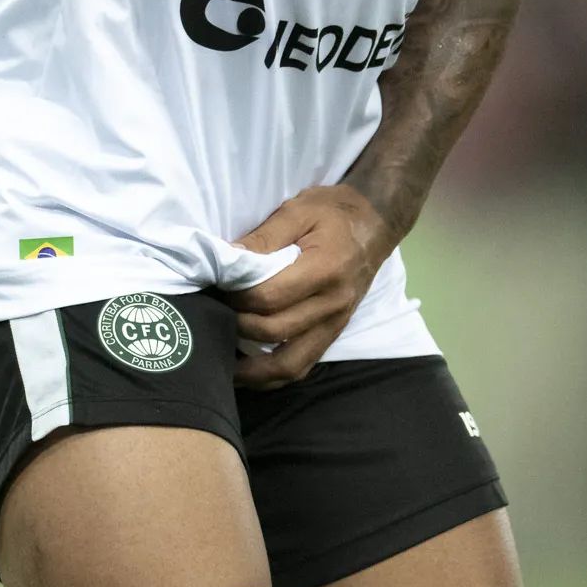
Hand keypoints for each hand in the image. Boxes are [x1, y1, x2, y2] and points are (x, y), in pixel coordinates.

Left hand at [222, 185, 394, 388]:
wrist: (374, 222)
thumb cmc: (333, 212)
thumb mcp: (296, 211)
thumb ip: (262, 238)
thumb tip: (225, 261)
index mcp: (325, 270)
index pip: (270, 297)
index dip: (237, 296)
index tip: (216, 286)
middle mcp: (333, 304)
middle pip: (275, 331)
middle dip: (236, 325)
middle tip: (212, 312)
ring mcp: (335, 324)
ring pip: (290, 364)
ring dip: (252, 369)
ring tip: (220, 361)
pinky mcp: (332, 334)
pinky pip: (302, 365)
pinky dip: (272, 375)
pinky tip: (246, 371)